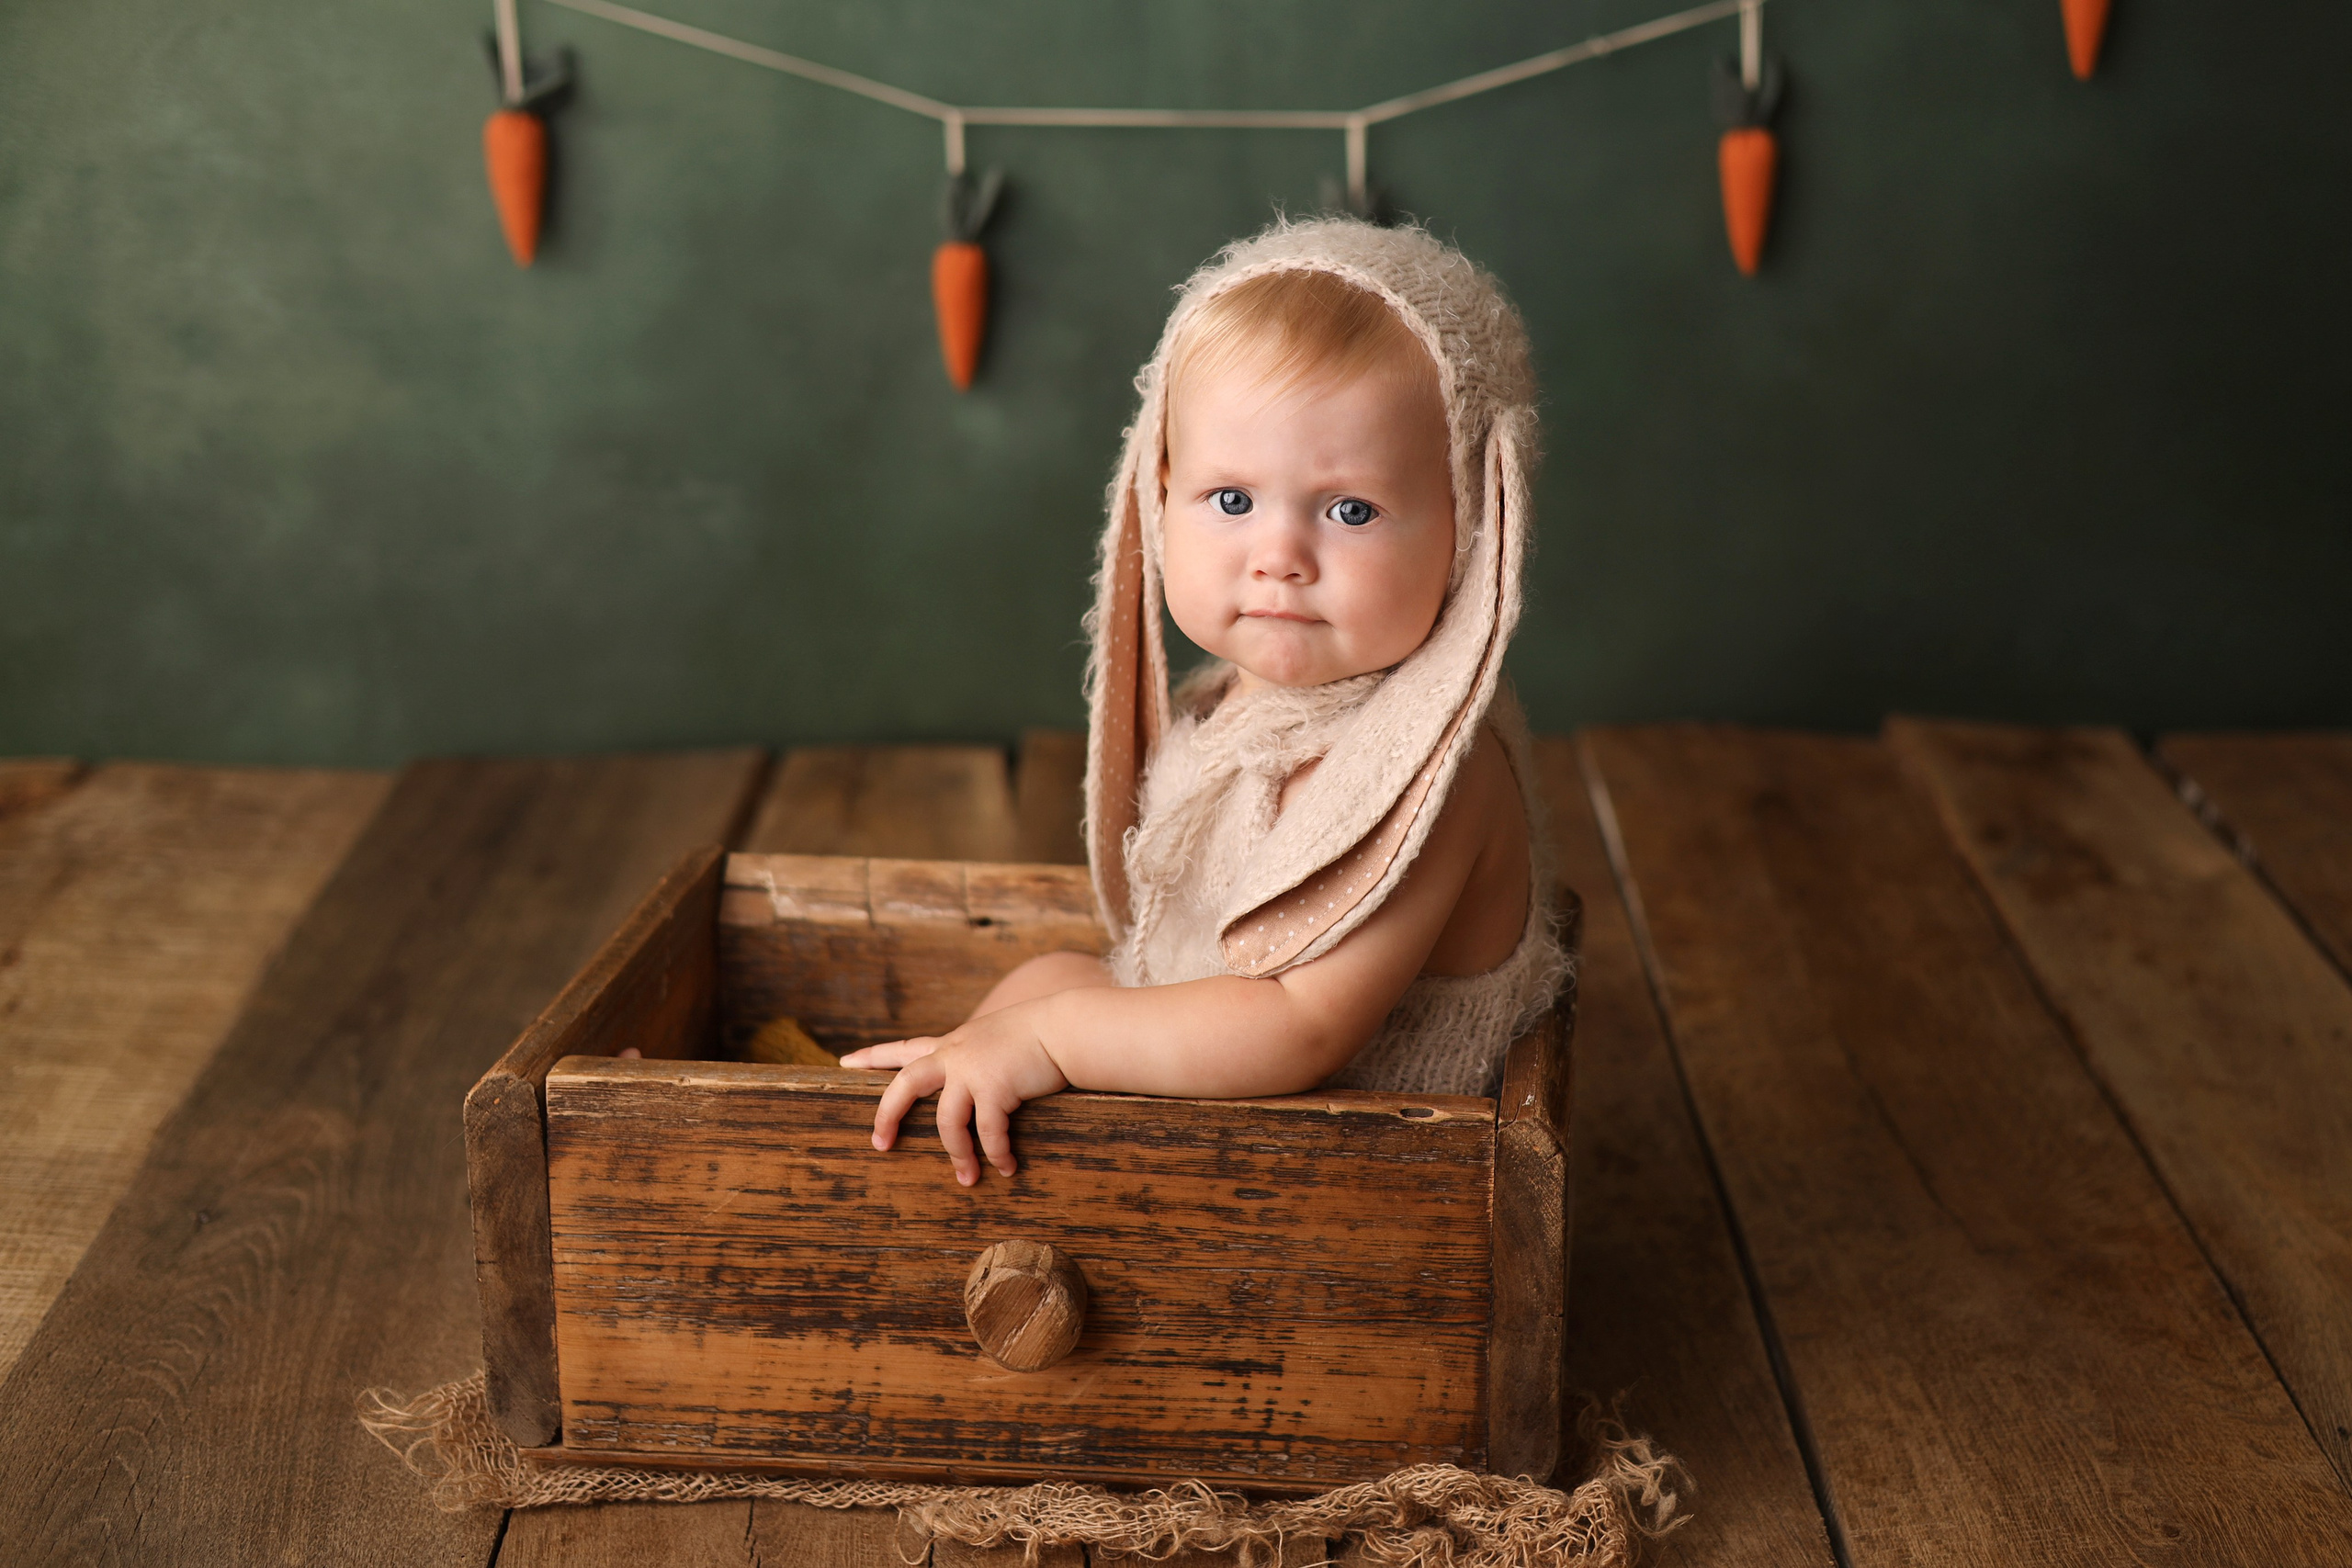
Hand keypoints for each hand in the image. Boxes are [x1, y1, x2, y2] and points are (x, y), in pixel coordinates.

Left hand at [840, 1007, 1069, 1184]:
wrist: (1066, 1028)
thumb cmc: (1041, 1036)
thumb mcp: (999, 1039)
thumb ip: (982, 1058)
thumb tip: (979, 1088)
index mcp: (954, 1044)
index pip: (906, 1048)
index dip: (874, 1056)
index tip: (845, 1062)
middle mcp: (956, 1055)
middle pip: (905, 1085)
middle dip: (887, 1115)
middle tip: (880, 1145)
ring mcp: (973, 1071)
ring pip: (947, 1122)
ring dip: (958, 1154)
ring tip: (968, 1178)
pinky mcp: (995, 1088)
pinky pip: (988, 1132)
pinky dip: (996, 1154)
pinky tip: (1007, 1167)